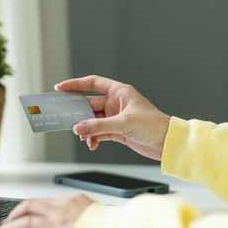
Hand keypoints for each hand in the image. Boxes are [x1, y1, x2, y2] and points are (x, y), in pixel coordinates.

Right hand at [0, 194, 93, 227]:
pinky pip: (57, 198)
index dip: (12, 226)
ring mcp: (69, 201)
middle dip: (15, 212)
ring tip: (24, 215)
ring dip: (30, 207)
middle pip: (30, 205)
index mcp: (59, 225)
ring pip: (42, 199)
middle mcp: (62, 210)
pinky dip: (48, 204)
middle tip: (9, 220)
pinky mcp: (78, 197)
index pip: (28, 222)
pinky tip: (48, 211)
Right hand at [55, 75, 170, 160]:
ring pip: (92, 120)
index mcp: (119, 92)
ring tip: (82, 135)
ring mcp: (115, 117)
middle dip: (77, 112)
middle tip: (64, 117)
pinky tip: (92, 144)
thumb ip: (98, 126)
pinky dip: (93, 138)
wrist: (167, 143)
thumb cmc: (154, 125)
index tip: (60, 88)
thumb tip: (78, 128)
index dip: (75, 84)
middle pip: (89, 104)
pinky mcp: (116, 131)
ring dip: (86, 128)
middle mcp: (116, 103)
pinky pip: (98, 132)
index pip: (92, 83)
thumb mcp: (124, 123)